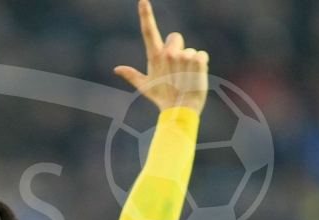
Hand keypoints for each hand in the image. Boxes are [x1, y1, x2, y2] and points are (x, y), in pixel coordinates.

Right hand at [114, 0, 208, 114]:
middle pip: (175, 37)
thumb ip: (131, 75)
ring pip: (189, 51)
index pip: (148, 32)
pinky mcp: (197, 60)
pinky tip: (196, 77)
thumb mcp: (145, 87)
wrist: (180, 111)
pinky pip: (201, 55)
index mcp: (155, 58)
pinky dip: (201, 65)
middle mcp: (168, 54)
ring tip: (186, 78)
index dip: (145, 15)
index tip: (143, 1)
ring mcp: (183, 57)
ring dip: (190, 62)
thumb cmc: (162, 99)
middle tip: (177, 68)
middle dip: (178, 48)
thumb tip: (117, 69)